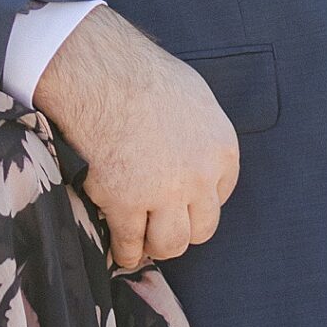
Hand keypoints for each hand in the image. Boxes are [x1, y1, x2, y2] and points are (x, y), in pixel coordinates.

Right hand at [31, 5, 239, 270]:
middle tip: (164, 226)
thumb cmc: (143, 74)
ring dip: (157, 245)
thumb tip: (188, 141)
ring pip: (171, 244)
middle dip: (183, 229)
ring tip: (144, 242)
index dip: (200, 199)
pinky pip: (130, 243)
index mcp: (222, 150)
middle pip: (203, 228)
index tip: (185, 201)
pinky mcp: (125, 204)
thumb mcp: (194, 97)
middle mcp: (200, 179)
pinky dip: (125, 252)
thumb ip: (198, 129)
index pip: (222, 194)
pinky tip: (120, 251)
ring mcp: (164, 195)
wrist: (105, 76)